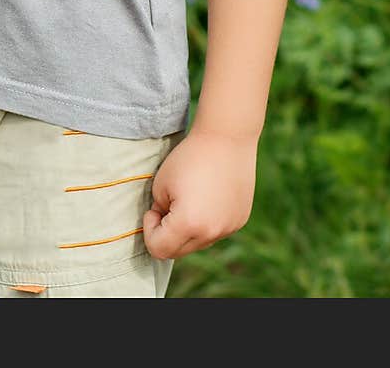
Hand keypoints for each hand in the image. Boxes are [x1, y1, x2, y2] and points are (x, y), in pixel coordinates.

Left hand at [142, 127, 257, 259]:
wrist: (226, 137)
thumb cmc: (189, 157)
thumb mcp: (160, 184)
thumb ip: (159, 212)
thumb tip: (165, 226)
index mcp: (188, 224)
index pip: (158, 249)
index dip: (150, 229)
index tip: (154, 208)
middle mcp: (211, 233)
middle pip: (178, 251)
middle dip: (167, 233)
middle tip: (169, 203)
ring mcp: (228, 229)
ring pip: (198, 242)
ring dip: (188, 229)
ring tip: (190, 197)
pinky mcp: (239, 221)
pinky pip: (215, 231)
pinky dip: (206, 222)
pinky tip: (209, 196)